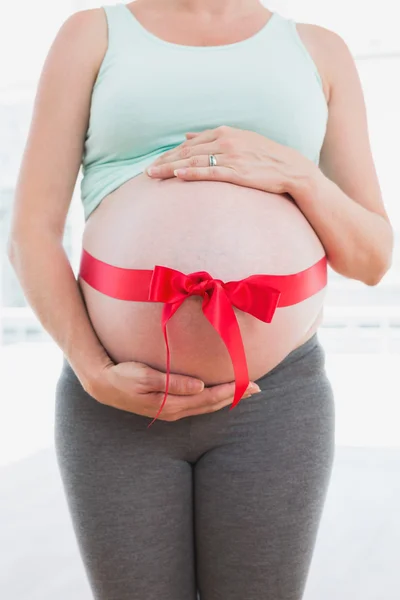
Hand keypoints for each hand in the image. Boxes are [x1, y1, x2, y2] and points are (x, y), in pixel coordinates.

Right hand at [85, 360, 260, 421]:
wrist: (103, 385)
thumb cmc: (124, 376)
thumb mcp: (146, 376)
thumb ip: (173, 382)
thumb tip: (200, 386)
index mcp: (172, 403)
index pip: (209, 398)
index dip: (231, 391)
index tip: (249, 384)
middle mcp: (175, 410)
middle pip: (212, 404)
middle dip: (235, 395)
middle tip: (257, 388)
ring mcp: (172, 411)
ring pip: (206, 406)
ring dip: (226, 398)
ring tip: (243, 391)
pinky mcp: (168, 407)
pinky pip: (197, 405)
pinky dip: (213, 399)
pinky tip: (219, 395)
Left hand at [146, 125, 318, 194]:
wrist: (291, 168)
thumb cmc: (264, 156)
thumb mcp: (239, 140)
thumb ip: (211, 138)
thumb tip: (188, 136)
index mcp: (224, 132)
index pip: (189, 144)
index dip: (170, 154)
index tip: (155, 163)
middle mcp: (225, 141)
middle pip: (187, 152)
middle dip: (164, 162)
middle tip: (146, 172)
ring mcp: (231, 156)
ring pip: (194, 162)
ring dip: (171, 169)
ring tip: (153, 176)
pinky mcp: (237, 172)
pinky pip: (210, 172)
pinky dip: (192, 173)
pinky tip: (177, 176)